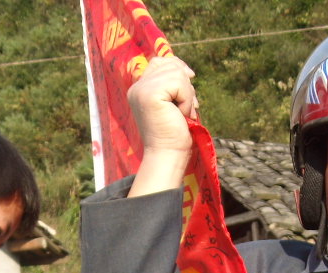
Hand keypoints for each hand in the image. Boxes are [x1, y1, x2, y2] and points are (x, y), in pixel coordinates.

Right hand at [128, 56, 198, 195]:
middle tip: (186, 109)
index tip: (190, 79)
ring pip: (177, 73)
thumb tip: (188, 71)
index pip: (160, 62)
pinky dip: (186, 99)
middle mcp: (137, 87)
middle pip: (171, 65)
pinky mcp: (150, 94)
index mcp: (139, 89)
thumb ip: (174, 86)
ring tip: (182, 114)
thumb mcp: (174, 103)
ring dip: (187, 95)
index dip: (178, 66)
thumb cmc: (174, 134)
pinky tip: (181, 115)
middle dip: (186, 85)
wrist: (167, 155)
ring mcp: (141, 90)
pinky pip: (179, 83)